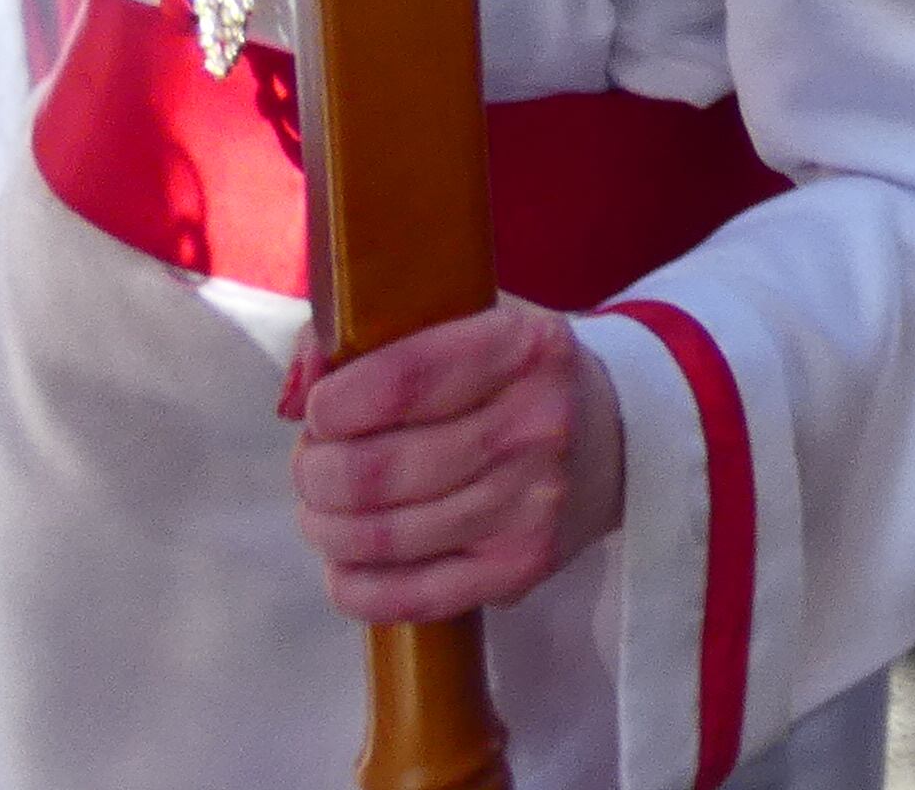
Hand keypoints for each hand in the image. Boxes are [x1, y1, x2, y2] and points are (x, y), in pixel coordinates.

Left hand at [288, 299, 619, 622]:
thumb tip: (298, 387)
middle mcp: (537, 424)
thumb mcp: (467, 318)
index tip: (321, 411)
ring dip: (327, 528)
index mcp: (525, 345)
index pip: (399, 381)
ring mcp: (533, 503)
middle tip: (314, 466)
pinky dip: (353, 585)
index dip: (333, 405)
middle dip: (316, 473)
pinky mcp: (522, 566)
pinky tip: (348, 561)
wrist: (617, 435)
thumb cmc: (512, 375)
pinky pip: (406, 597)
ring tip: (327, 510)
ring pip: (381, 537)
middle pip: (375, 471)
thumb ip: (372, 330)